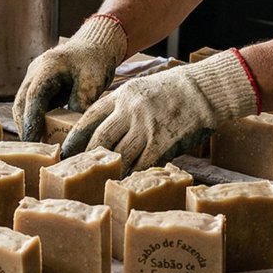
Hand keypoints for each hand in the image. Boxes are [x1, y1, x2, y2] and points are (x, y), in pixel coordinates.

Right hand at [12, 14, 127, 141]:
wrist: (94, 47)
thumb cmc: (95, 61)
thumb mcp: (93, 81)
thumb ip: (82, 102)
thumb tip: (73, 129)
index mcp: (48, 66)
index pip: (33, 96)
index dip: (31, 120)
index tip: (32, 142)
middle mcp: (35, 71)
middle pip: (21, 102)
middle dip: (24, 126)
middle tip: (32, 151)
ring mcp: (33, 77)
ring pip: (22, 104)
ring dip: (27, 124)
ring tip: (36, 146)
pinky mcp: (37, 85)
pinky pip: (30, 104)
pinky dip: (33, 119)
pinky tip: (42, 134)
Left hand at [62, 49, 259, 172]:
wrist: (205, 89)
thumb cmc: (176, 89)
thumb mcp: (144, 89)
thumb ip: (125, 106)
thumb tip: (110, 130)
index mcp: (123, 95)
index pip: (90, 116)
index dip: (77, 135)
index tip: (67, 150)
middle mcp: (130, 110)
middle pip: (100, 138)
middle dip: (87, 157)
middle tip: (77, 171)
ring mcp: (145, 126)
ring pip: (120, 154)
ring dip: (110, 169)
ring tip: (100, 181)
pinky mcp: (162, 141)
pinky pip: (142, 163)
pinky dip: (133, 174)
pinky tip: (127, 183)